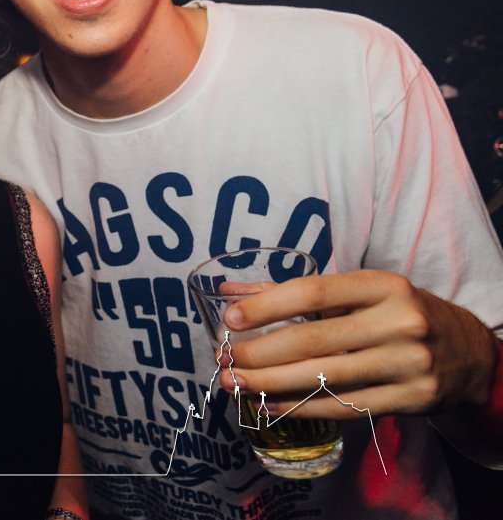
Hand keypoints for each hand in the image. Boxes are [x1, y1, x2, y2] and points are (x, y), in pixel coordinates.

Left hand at [217, 270, 497, 418]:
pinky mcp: (410, 399)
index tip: (230, 319)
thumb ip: (295, 292)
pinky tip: (269, 405)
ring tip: (234, 384)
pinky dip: (300, 408)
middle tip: (223, 360)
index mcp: (383, 285)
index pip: (314, 293)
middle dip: (259, 353)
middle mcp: (398, 322)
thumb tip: (229, 293)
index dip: (267, 306)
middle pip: (312, 341)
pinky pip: (343, 407)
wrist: (469, 355)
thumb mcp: (360, 293)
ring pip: (324, 378)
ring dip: (270, 384)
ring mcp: (408, 363)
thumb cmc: (398, 315)